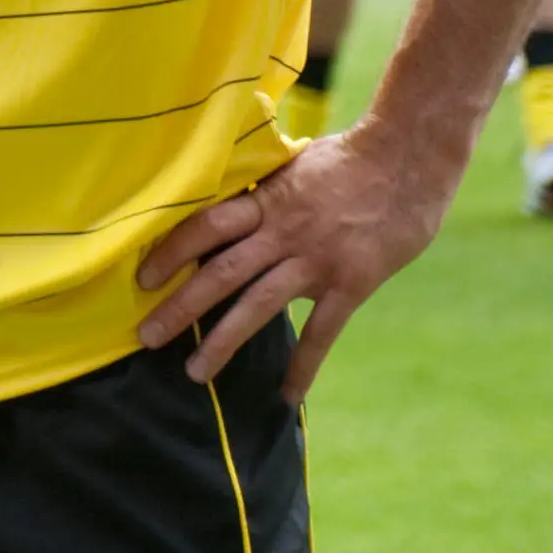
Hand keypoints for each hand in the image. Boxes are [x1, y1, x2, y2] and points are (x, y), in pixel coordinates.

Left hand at [133, 118, 464, 400]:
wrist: (409, 159)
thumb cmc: (350, 157)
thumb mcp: (293, 165)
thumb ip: (263, 190)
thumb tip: (232, 198)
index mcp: (265, 201)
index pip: (205, 227)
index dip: (170, 252)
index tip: (143, 278)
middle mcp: (283, 233)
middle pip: (220, 273)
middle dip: (180, 307)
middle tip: (146, 336)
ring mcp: (316, 261)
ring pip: (258, 307)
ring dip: (223, 341)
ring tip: (195, 373)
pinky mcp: (351, 283)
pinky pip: (323, 333)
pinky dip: (304, 366)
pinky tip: (288, 395)